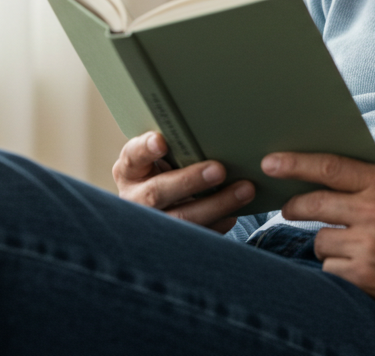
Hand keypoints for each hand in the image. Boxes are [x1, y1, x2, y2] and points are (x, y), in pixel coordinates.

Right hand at [113, 131, 254, 233]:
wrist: (162, 207)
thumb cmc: (167, 172)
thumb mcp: (163, 159)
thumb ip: (176, 148)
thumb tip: (213, 133)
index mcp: (129, 170)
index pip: (133, 156)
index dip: (145, 149)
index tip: (162, 141)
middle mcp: (135, 198)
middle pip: (157, 192)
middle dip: (189, 181)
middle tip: (220, 169)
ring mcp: (151, 224)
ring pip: (181, 219)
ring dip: (215, 205)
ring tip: (244, 191)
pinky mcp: (169, 243)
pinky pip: (195, 236)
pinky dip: (217, 225)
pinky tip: (233, 214)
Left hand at [264, 152, 374, 320]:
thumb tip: (330, 173)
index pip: (329, 167)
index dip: (294, 164)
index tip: (270, 163)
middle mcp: (374, 212)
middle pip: (312, 203)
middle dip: (294, 206)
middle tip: (289, 208)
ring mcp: (367, 245)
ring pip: (319, 240)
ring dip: (329, 244)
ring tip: (355, 248)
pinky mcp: (363, 277)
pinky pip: (330, 268)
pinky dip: (340, 269)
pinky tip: (363, 269)